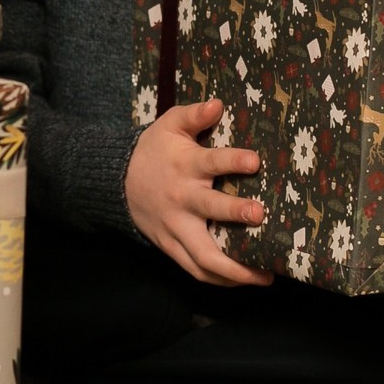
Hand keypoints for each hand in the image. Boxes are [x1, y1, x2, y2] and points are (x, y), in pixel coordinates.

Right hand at [125, 98, 269, 286]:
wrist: (118, 182)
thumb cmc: (154, 151)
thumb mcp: (169, 125)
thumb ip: (194, 115)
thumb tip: (218, 103)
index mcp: (185, 166)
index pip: (211, 162)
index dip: (233, 161)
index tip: (255, 162)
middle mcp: (183, 199)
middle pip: (209, 210)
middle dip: (235, 212)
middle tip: (260, 216)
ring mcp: (177, 227)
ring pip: (204, 255)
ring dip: (235, 268)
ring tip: (265, 275)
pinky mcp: (172, 247)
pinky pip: (196, 270)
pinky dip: (221, 279)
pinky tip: (245, 280)